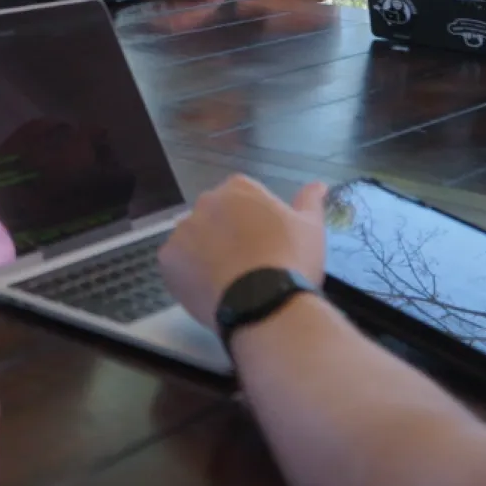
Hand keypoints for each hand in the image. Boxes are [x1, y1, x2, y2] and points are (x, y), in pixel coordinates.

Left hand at [159, 175, 327, 328]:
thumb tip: (318, 184)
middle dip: (227, 233)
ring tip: (230, 279)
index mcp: (238, 189)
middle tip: (248, 262)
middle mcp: (204, 202)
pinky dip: (189, 273)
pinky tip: (211, 289)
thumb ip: (309, 202)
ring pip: (194, 239)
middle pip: (214, 215)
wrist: (264, 301)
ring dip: (206, 252)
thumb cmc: (291, 259)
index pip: (242, 197)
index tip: (266, 241)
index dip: (254, 220)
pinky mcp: (167, 259)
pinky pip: (177, 263)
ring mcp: (182, 230)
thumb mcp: (311, 228)